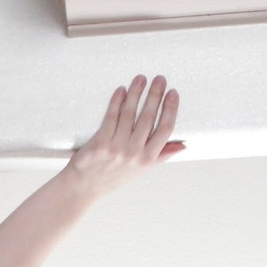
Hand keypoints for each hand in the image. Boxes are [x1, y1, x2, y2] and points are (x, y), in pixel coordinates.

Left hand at [64, 75, 182, 197]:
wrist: (83, 188)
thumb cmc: (113, 177)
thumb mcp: (140, 171)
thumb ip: (161, 156)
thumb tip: (183, 145)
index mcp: (147, 159)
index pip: (165, 129)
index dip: (171, 109)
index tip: (173, 92)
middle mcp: (133, 153)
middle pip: (149, 118)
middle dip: (155, 95)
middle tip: (159, 78)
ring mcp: (116, 148)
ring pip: (129, 114)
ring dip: (136, 93)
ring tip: (140, 78)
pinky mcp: (99, 144)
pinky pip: (110, 117)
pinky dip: (116, 101)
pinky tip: (121, 90)